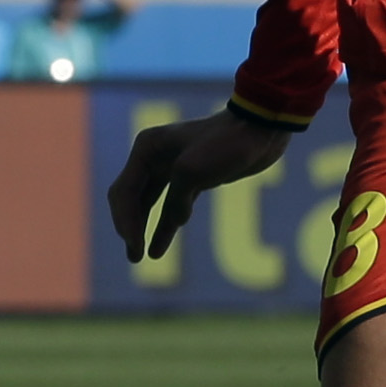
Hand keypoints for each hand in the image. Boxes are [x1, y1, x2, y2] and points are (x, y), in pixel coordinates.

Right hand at [108, 108, 292, 263]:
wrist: (261, 129)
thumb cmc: (225, 143)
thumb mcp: (192, 173)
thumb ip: (175, 201)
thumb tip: (174, 222)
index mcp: (146, 149)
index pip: (124, 191)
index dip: (126, 221)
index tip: (135, 245)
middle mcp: (154, 157)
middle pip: (130, 198)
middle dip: (130, 227)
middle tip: (134, 256)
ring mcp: (172, 168)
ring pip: (148, 204)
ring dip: (142, 229)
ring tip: (137, 257)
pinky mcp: (193, 179)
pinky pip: (170, 207)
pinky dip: (165, 226)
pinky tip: (157, 249)